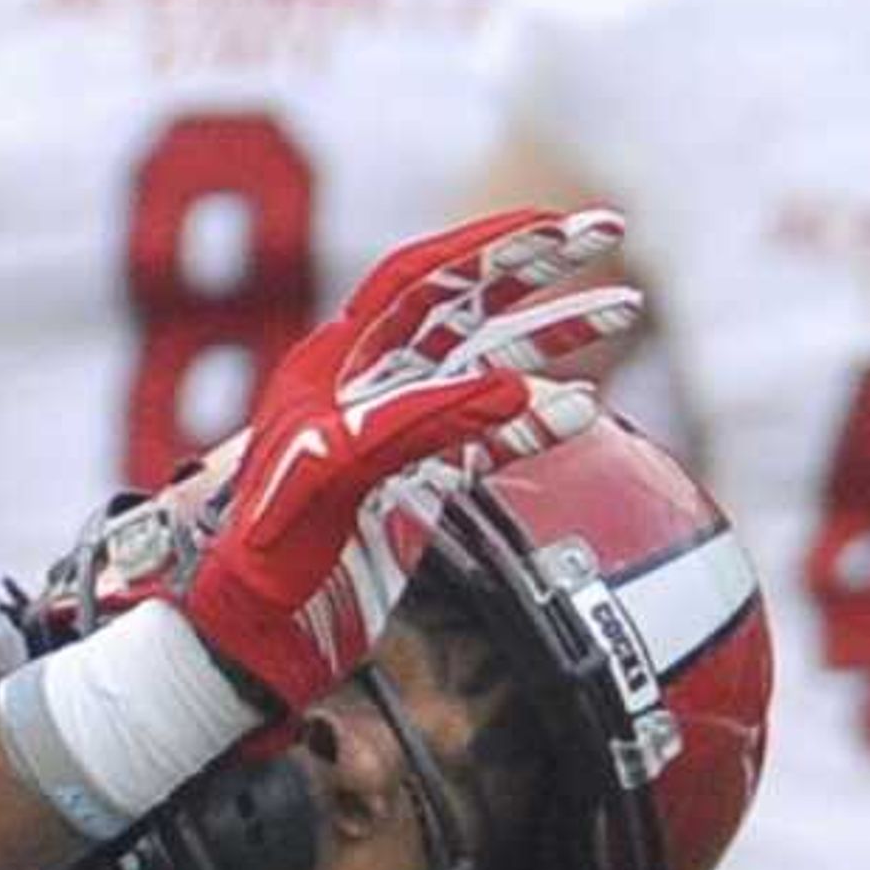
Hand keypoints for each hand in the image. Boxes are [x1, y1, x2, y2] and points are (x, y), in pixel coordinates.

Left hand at [114, 210, 639, 714]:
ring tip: (621, 310)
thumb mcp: (332, 477)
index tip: (553, 225)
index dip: (483, 246)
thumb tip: (519, 389)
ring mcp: (387, 439)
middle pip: (457, 308)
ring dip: (550, 336)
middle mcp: (357, 391)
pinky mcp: (406, 489)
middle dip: (533, 268)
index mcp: (325, 369)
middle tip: (606, 234)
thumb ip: (417, 425)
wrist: (248, 644)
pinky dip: (532, 423)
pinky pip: (482, 438)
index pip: (412, 282)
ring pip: (481, 367)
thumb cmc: (262, 562)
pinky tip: (581, 409)